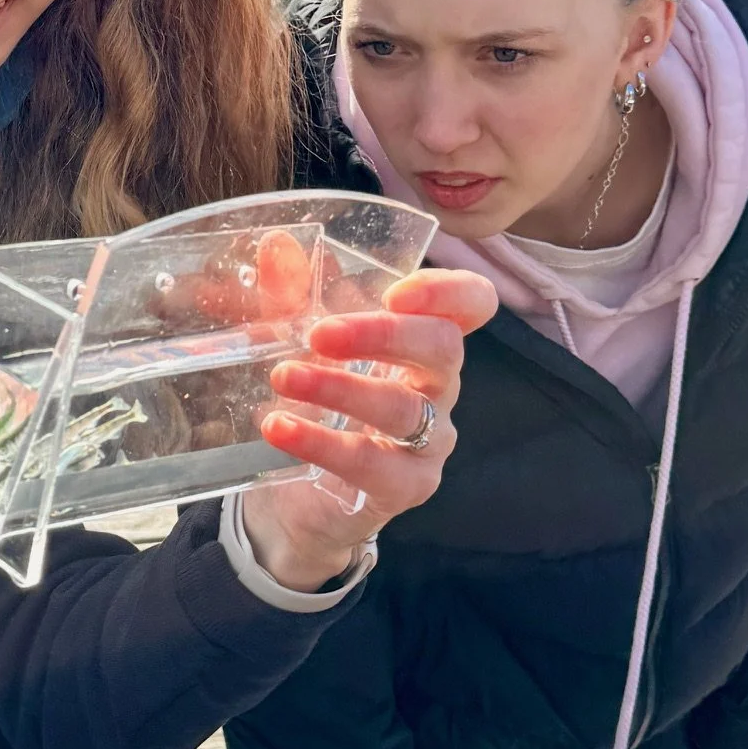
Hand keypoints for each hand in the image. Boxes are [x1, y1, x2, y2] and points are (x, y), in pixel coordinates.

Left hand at [238, 268, 499, 587]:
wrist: (296, 503)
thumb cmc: (316, 412)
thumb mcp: (300, 349)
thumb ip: (291, 299)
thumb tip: (276, 245)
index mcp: (422, 344)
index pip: (471, 305)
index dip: (448, 291)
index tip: (396, 290)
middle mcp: (438, 389)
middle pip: (442, 347)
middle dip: (382, 334)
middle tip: (319, 334)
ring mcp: (429, 441)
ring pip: (404, 407)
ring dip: (339, 387)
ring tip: (283, 378)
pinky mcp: (406, 486)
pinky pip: (371, 463)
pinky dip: (319, 442)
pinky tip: (277, 427)